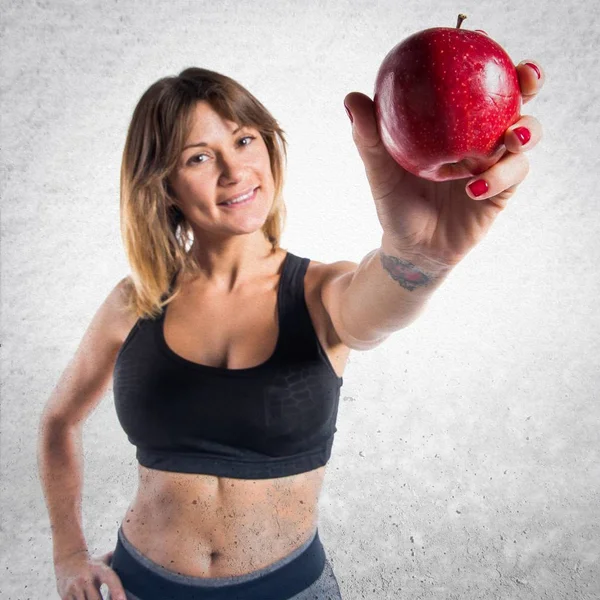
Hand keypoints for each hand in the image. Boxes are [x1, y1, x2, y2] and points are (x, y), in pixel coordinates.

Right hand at [54, 549, 126, 599]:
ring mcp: (75, 588)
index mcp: (99, 569)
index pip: (110, 579)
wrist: (68, 560)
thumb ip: (117, 561)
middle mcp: (86, 578)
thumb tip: (135, 556)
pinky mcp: (65, 596)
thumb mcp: (104, 560)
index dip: (117, 591)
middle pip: (96, 599)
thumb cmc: (92, 564)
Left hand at [344, 60, 544, 267]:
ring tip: (513, 136)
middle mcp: (479, 139)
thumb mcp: (380, 171)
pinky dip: (499, 178)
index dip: (484, 59)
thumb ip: (369, 138)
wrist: (411, 247)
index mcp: (454, 126)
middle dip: (527, 83)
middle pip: (515, 101)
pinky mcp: (503, 191)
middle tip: (526, 75)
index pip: (475, 86)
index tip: (481, 37)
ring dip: (527, 131)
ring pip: (526, 136)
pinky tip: (474, 187)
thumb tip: (352, 98)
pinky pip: (513, 176)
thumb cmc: (395, 204)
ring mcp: (495, 164)